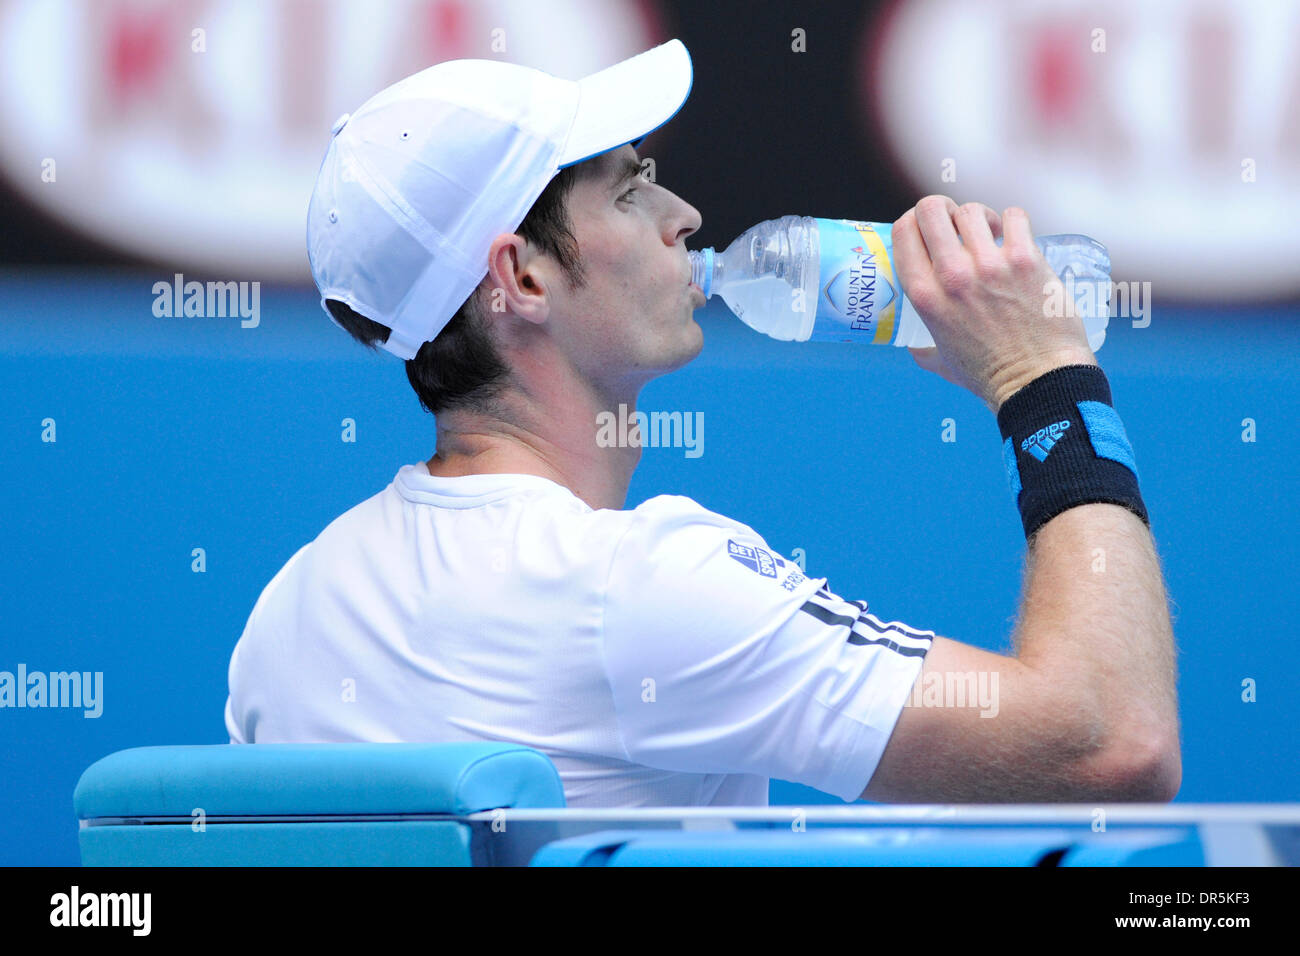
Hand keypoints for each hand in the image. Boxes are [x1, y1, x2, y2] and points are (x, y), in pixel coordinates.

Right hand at [892, 196, 1095, 413]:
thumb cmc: (989, 376)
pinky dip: (1012, 221)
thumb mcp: (939, 361)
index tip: (926, 228)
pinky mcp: (1025, 260)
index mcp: (925, 297)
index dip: (912, 221)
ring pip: (972, 209)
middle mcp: (952, 275)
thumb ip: (921, 348)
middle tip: (956, 224)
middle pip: (932, 209)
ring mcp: (989, 265)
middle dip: (942, 209)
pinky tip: (1014, 237)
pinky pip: (1014, 216)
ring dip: (979, 217)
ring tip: (989, 234)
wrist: (1038, 381)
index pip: (904, 232)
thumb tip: (912, 343)